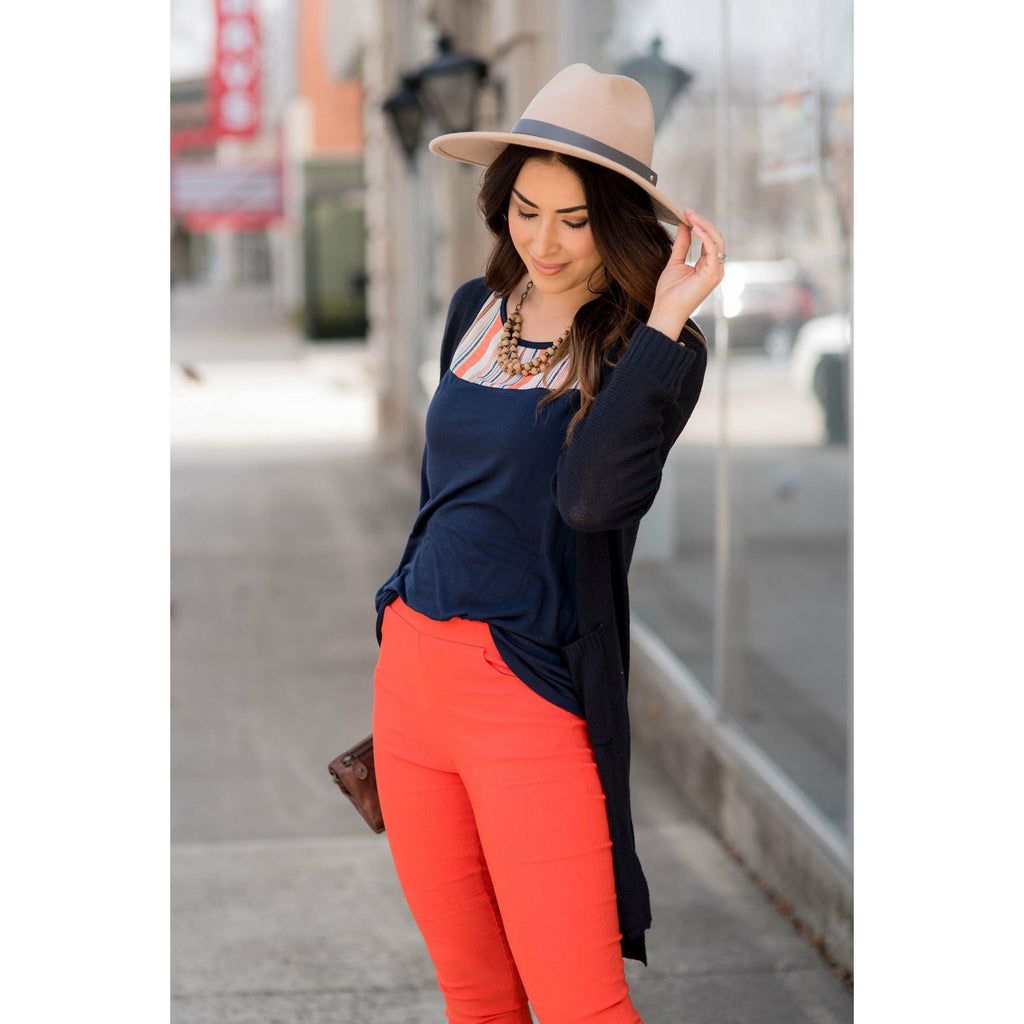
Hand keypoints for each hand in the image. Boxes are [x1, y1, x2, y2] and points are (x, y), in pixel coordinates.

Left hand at [647, 209, 725, 339]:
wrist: (666, 310)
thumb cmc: (669, 292)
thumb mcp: (675, 262)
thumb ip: (682, 244)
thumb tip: (683, 225)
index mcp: (708, 266)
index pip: (710, 240)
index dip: (700, 225)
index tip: (686, 213)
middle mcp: (715, 268)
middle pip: (716, 237)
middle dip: (702, 222)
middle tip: (688, 211)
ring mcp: (716, 271)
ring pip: (716, 240)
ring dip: (703, 225)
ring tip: (690, 216)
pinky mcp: (712, 274)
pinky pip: (712, 249)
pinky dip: (704, 236)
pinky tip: (694, 227)